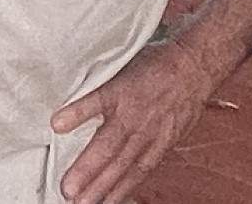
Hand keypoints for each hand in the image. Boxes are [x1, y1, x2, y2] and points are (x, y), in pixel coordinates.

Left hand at [51, 38, 213, 203]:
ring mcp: (150, 133)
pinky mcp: (162, 144)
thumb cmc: (157, 64)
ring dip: (103, 186)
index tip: (57, 123)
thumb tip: (72, 97)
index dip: (77, 112)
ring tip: (84, 203)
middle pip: (109, 144)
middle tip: (68, 189)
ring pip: (124, 164)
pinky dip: (126, 186)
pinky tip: (111, 200)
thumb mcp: (126, 62)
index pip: (98, 99)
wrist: (195, 68)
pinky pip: (142, 169)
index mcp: (124, 88)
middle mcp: (136, 114)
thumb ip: (101, 83)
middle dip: (87, 169)